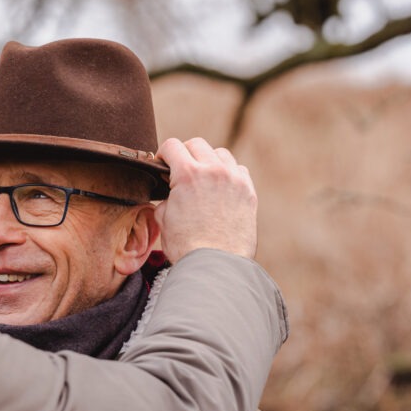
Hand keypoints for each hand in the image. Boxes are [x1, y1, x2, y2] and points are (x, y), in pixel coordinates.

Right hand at [154, 137, 257, 261]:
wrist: (216, 266)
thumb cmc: (187, 247)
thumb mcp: (164, 219)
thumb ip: (166, 198)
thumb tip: (171, 195)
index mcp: (187, 174)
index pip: (172, 146)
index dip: (163, 155)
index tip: (163, 166)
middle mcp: (213, 170)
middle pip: (196, 144)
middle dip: (185, 155)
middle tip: (180, 171)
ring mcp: (234, 179)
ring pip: (220, 153)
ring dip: (209, 161)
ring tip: (204, 178)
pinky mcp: (248, 192)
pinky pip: (238, 170)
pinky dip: (228, 174)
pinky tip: (221, 189)